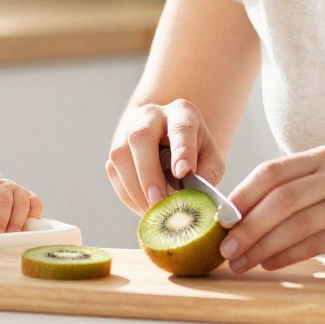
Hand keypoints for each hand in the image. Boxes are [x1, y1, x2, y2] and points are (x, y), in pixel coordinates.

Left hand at [0, 178, 43, 234]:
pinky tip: (28, 226)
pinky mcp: (29, 195)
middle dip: (2, 220)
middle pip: (4, 200)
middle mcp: (2, 186)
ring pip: (21, 201)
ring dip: (18, 219)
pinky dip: (35, 214)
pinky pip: (36, 202)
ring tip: (13, 234)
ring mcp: (17, 189)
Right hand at [105, 99, 227, 213]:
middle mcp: (152, 116)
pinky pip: (114, 171)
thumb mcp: (210, 156)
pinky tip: (143, 206)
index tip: (183, 173)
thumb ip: (209, 172)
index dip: (181, 150)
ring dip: (134, 188)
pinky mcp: (116, 149)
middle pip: (141, 137)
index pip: (180, 128)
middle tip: (158, 200)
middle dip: (148, 172)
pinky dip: (127, 194)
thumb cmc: (193, 150)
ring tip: (152, 210)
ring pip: (120, 155)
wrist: (167, 140)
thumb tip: (198, 192)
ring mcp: (128, 129)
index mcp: (182, 113)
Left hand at [217, 146, 324, 272]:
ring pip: (297, 222)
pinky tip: (271, 264)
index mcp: (322, 157)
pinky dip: (289, 255)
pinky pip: (318, 242)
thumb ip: (294, 191)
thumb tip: (240, 216)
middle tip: (226, 248)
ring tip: (242, 263)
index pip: (271, 171)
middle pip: (280, 198)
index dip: (242, 195)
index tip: (219, 219)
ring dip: (263, 246)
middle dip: (248, 226)